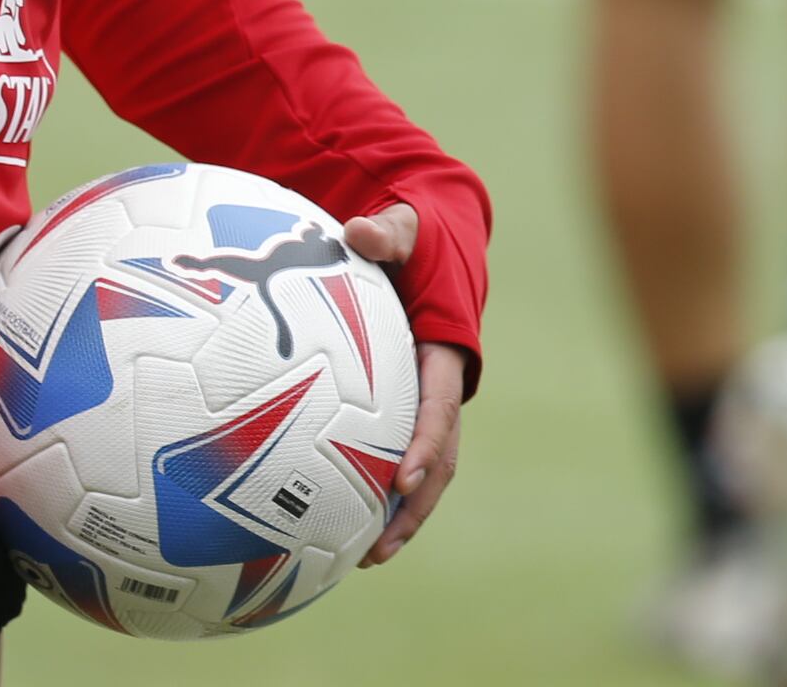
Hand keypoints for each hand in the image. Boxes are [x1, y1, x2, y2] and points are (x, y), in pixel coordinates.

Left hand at [341, 202, 467, 565]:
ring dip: (402, 512)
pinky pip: (395, 451)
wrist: (434, 241)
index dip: (425, 444)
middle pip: (439, 457)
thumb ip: (387, 232)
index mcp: (446, 351)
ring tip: (364, 558)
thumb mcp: (408, 227)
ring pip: (425, 467)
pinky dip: (378, 487)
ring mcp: (425, 399)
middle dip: (416, 504)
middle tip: (381, 546)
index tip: (401, 479)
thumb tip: (358, 231)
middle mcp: (441, 385)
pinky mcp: (405, 405)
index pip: (439, 407)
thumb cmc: (420, 238)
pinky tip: (340, 520)